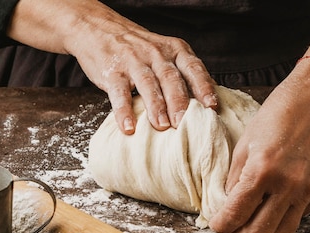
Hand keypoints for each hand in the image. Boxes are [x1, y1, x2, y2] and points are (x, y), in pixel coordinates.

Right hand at [9, 0, 216, 134]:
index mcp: (174, 50)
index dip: (204, 87)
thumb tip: (206, 104)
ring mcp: (133, 61)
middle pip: (171, 79)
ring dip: (156, 107)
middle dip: (180, 102)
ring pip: (148, 84)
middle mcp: (156, 54)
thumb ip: (182, 73)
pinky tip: (128, 127)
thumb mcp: (164, 52)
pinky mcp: (112, 70)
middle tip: (184, 123)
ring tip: (161, 127)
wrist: (98, 28)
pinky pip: (119, 92)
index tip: (212, 106)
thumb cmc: (137, 48)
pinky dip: (123, 111)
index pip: (193, 68)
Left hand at [208, 66, 309, 232]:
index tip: (216, 225)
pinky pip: (299, 217)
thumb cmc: (277, 116)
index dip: (222, 225)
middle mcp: (287, 185)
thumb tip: (228, 205)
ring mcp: (307, 191)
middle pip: (259, 232)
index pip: (236, 213)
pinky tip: (272, 209)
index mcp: (262, 171)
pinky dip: (282, 220)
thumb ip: (236, 179)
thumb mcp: (245, 145)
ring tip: (251, 229)